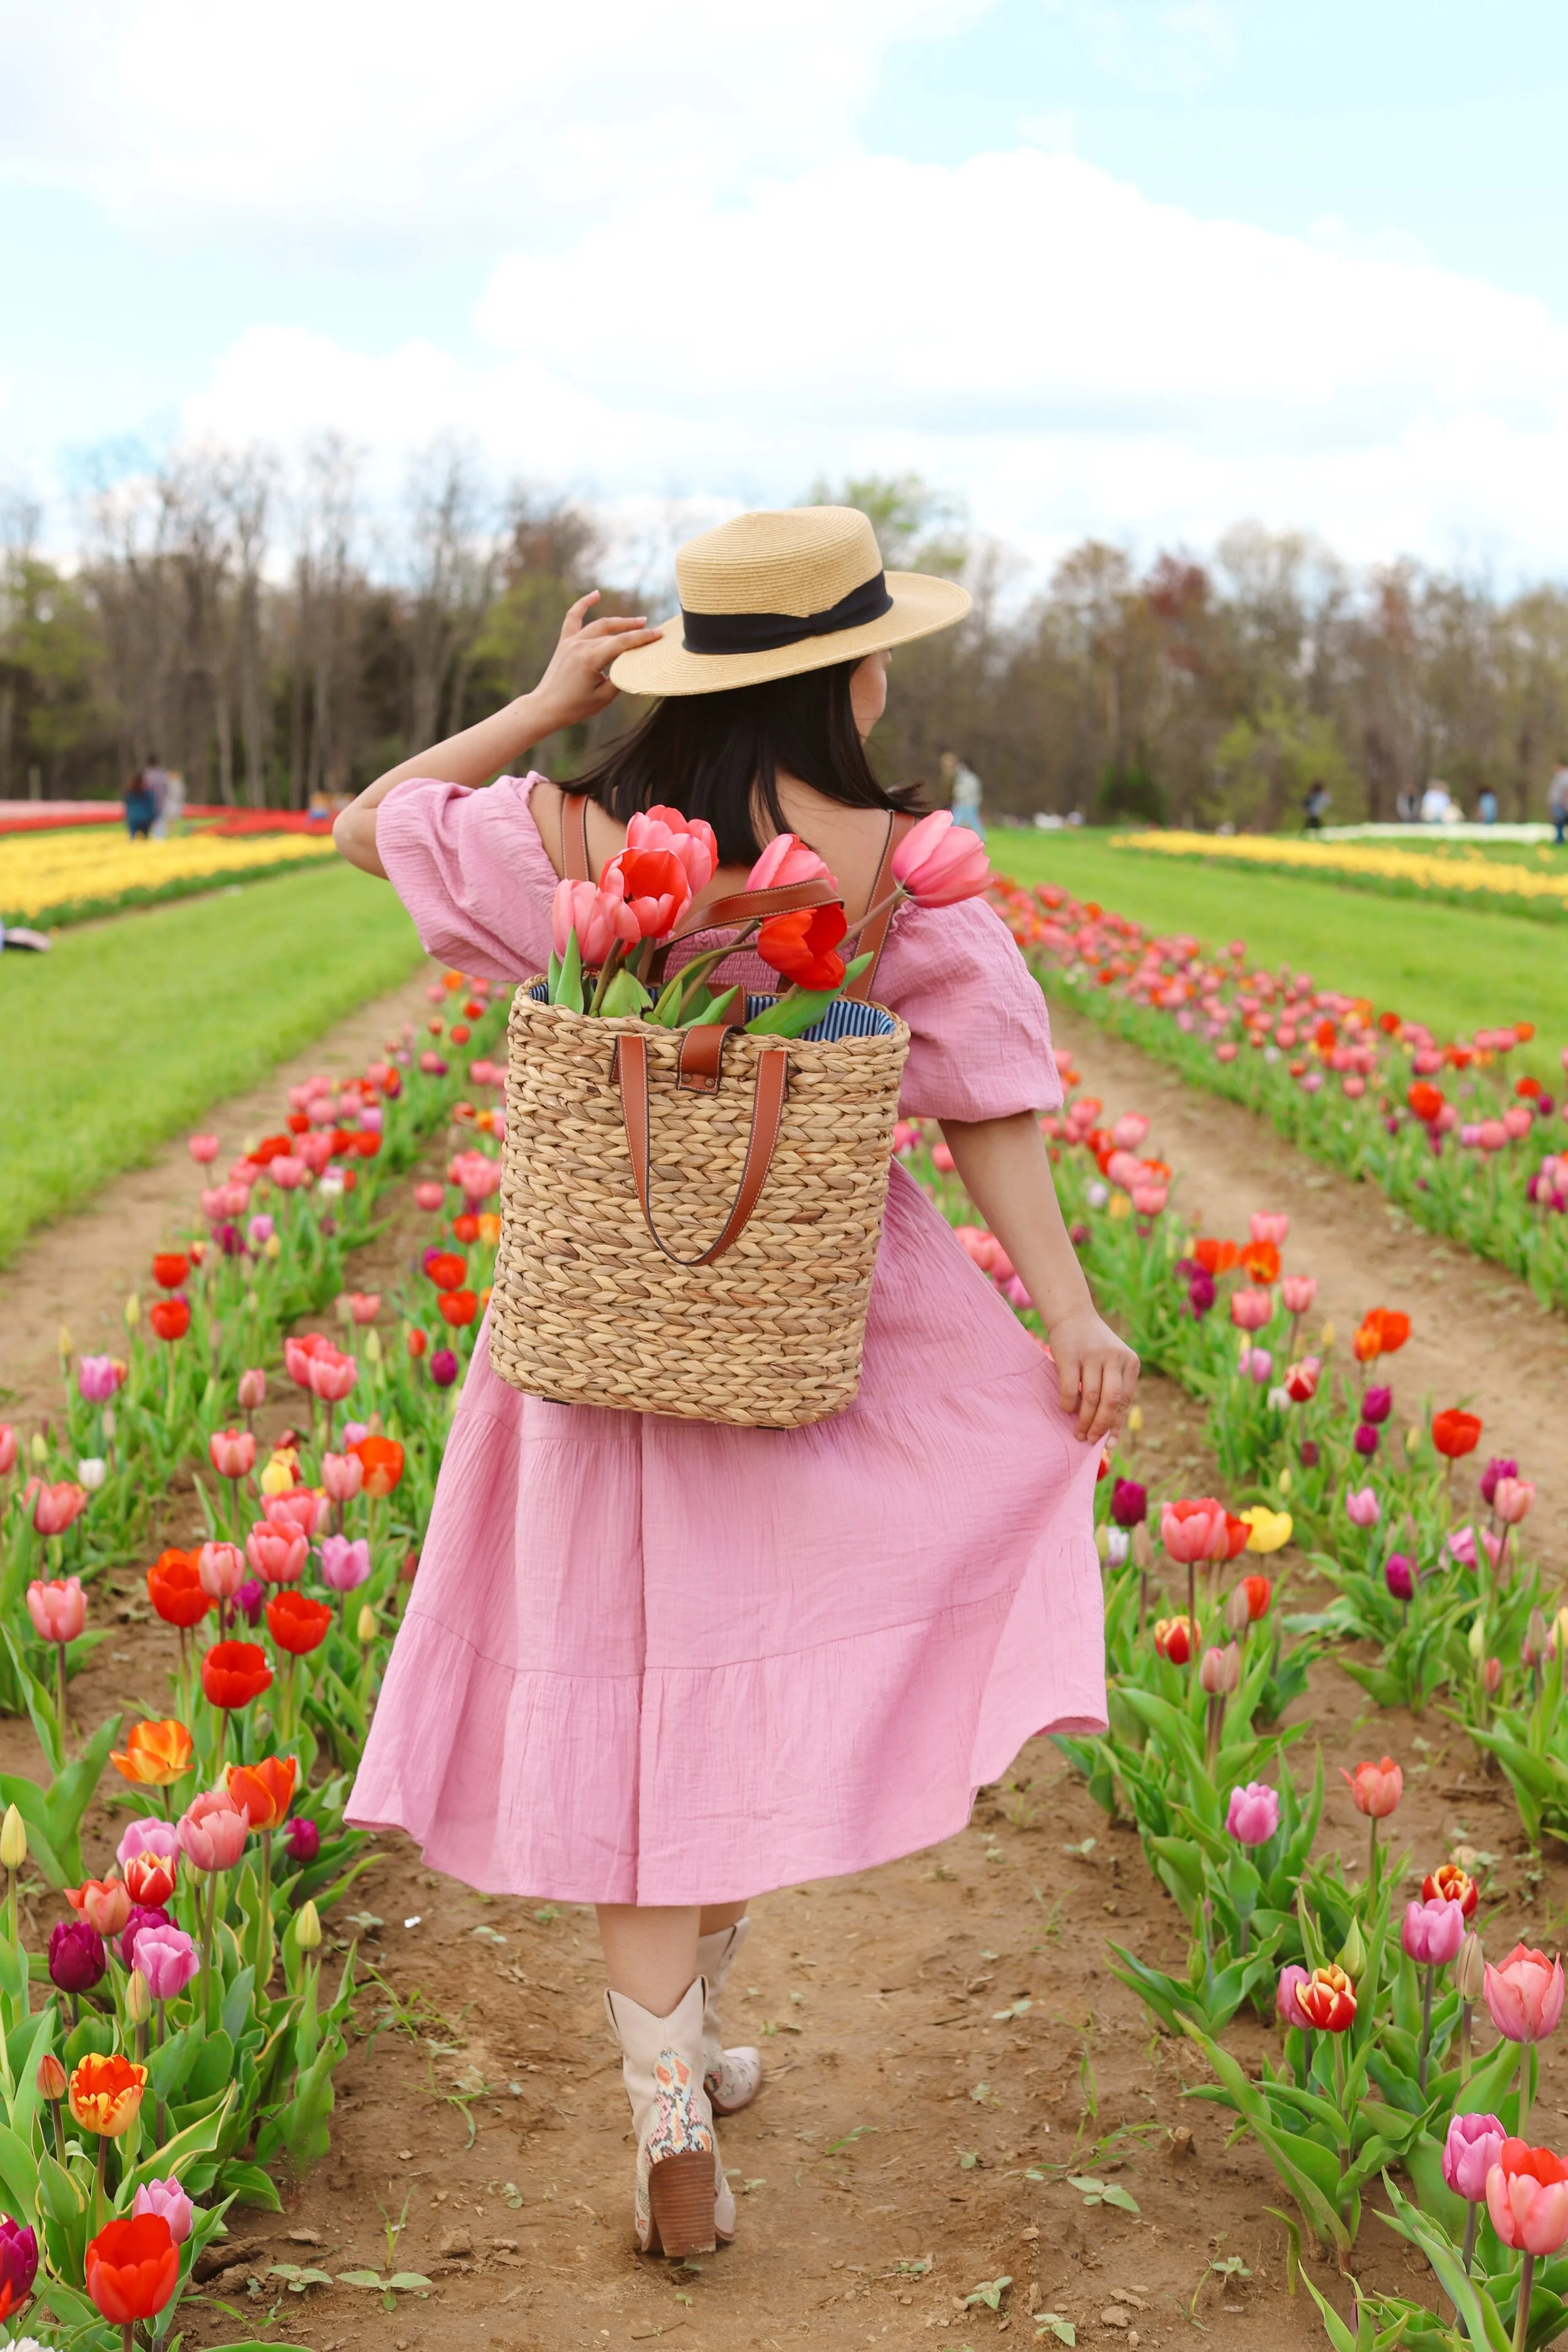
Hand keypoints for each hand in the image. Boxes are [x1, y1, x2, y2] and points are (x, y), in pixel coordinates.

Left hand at [528, 593, 661, 734]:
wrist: (546, 707)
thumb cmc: (575, 707)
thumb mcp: (604, 697)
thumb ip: (620, 678)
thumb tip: (633, 663)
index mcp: (590, 659)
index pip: (622, 642)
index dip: (643, 638)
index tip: (659, 634)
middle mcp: (580, 646)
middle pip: (613, 634)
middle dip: (635, 631)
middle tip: (654, 631)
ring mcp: (571, 641)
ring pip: (600, 626)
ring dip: (620, 622)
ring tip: (639, 621)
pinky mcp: (565, 642)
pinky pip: (573, 618)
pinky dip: (583, 604)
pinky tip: (595, 594)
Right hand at [1047, 1306, 1139, 1445]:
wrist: (1072, 1315)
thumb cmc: (1093, 1347)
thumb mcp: (1112, 1363)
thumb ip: (1115, 1389)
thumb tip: (1110, 1431)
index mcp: (1130, 1362)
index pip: (1124, 1401)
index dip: (1116, 1426)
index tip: (1109, 1445)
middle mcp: (1115, 1357)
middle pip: (1111, 1402)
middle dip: (1101, 1426)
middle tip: (1090, 1440)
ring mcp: (1093, 1355)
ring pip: (1092, 1398)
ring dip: (1084, 1420)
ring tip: (1078, 1432)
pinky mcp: (1070, 1355)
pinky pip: (1071, 1389)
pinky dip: (1069, 1405)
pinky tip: (1067, 1410)